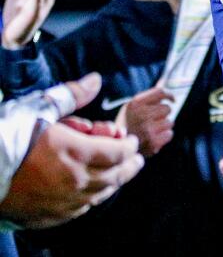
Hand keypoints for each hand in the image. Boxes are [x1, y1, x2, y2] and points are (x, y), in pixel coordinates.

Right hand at [0, 74, 143, 228]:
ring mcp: (61, 202)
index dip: (129, 146)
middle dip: (129, 166)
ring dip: (113, 183)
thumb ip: (71, 96)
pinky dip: (91, 199)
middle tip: (136, 159)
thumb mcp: (37, 110)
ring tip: (119, 174)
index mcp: (75, 152)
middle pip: (114, 176)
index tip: (130, 140)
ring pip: (99, 195)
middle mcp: (73, 180)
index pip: (118, 153)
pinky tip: (91, 192)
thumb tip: (96, 80)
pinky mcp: (47, 216)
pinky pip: (79, 210)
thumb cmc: (5, 139)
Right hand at [115, 87, 172, 156]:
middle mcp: (141, 114)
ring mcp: (147, 129)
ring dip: (163, 127)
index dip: (170, 95)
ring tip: (151, 131)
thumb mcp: (131, 108)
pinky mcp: (152, 142)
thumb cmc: (126, 126)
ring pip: (170, 122)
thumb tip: (164, 82)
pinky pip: (169, 134)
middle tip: (151, 122)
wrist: (115, 149)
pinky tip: (154, 139)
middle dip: (162, 115)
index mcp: (135, 103)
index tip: (173, 100)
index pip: (161, 92)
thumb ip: (148, 97)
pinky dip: (164, 137)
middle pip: (167, 108)